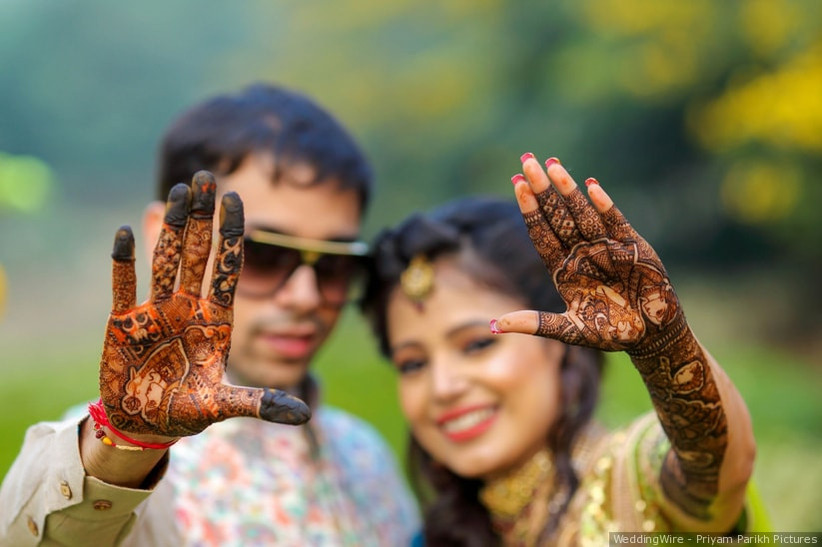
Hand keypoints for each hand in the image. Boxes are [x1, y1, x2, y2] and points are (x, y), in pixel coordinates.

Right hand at [99, 171, 309, 438]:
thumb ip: (262, 403)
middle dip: (203, 217)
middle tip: (206, 176)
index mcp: (216, 319)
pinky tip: (128, 232)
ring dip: (171, 227)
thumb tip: (304, 415)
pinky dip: (124, 263)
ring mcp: (156, 312)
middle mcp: (187, 308)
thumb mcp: (227, 406)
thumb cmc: (190, 412)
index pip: (227, 267)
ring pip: (165, 260)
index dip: (231, 234)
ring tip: (178, 192)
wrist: (147, 426)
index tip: (236, 198)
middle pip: (197, 254)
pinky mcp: (123, 324)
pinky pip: (124, 286)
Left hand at [496, 156, 684, 353]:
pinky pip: (614, 221)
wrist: (651, 335)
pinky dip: (603, 205)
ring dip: (567, 190)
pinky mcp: (631, 246)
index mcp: (563, 268)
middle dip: (542, 189)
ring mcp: (605, 246)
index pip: (541, 233)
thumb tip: (494, 325)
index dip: (530, 209)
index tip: (516, 184)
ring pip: (582, 213)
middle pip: (557, 216)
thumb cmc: (610, 332)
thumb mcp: (569, 330)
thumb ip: (535, 324)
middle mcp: (581, 252)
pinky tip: (591, 186)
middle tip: (527, 161)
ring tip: (552, 165)